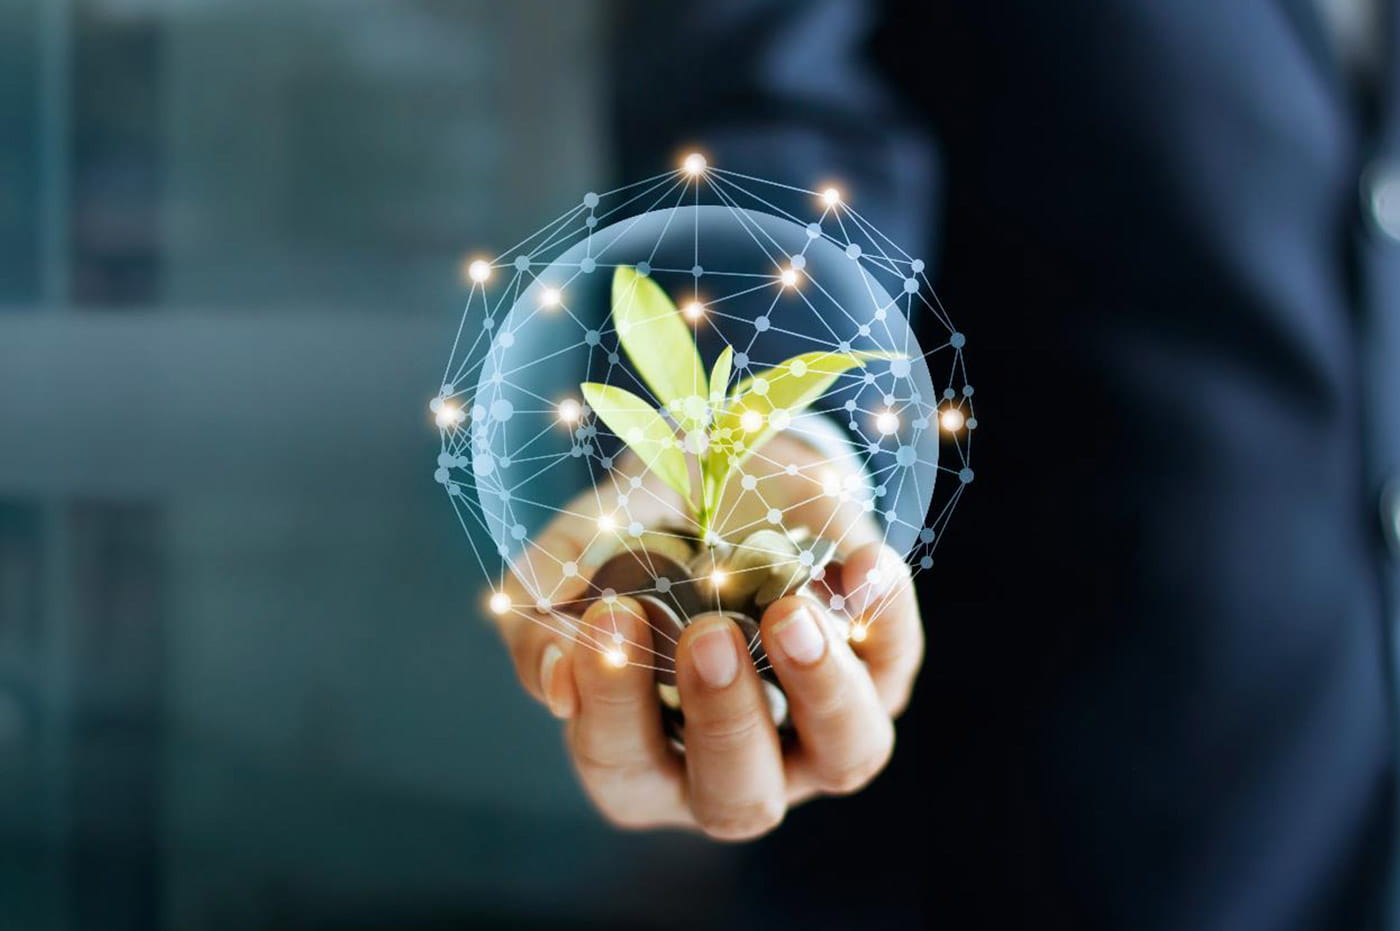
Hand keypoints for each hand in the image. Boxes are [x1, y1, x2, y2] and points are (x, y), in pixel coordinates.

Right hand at [494, 433, 923, 839]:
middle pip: (740, 799)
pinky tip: (859, 562)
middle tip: (707, 638)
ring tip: (791, 614)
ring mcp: (815, 728)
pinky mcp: (879, 672)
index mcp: (644, 756)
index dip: (612, 708)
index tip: (604, 624)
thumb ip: (543, 613)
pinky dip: (885, 615)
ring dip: (822, 688)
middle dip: (725, 721)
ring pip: (845, 754)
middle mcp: (736, 764)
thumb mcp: (575, 559)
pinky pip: (896, 662)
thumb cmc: (634, 541)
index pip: (622, 767)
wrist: (719, 482)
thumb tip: (556, 682)